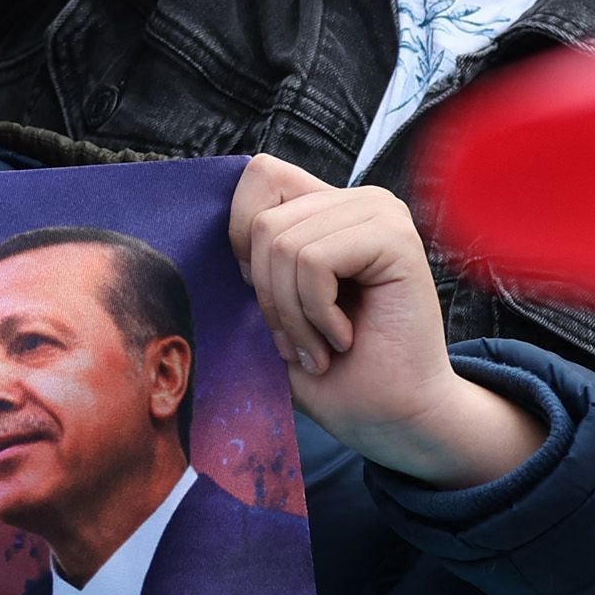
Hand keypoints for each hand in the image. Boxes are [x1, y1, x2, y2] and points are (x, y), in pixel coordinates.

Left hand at [228, 155, 544, 488]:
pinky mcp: (396, 238)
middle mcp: (356, 201)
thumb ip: (251, 257)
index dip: (242, 238)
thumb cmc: (333, 371)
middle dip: (267, 296)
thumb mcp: (273, 305)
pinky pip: (314, 261)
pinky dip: (316, 313)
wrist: (394, 418)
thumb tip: (199, 228)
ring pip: (284, 243)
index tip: (268, 297)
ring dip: (293, 314)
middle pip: (262, 220)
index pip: (259, 176)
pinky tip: (344, 338)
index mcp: (327, 208)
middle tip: (299, 341)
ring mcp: (380, 214)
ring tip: (321, 346)